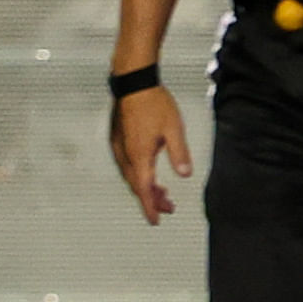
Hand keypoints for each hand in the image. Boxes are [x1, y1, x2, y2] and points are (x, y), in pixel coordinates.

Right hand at [109, 85, 191, 223]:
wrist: (133, 81)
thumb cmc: (152, 101)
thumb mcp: (174, 128)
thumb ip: (179, 153)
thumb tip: (185, 174)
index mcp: (139, 154)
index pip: (144, 189)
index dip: (150, 207)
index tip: (156, 220)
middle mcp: (126, 154)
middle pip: (137, 186)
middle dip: (152, 199)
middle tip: (168, 207)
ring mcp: (119, 146)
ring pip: (132, 176)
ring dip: (145, 187)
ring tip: (162, 192)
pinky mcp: (117, 138)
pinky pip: (127, 165)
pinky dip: (139, 174)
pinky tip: (148, 171)